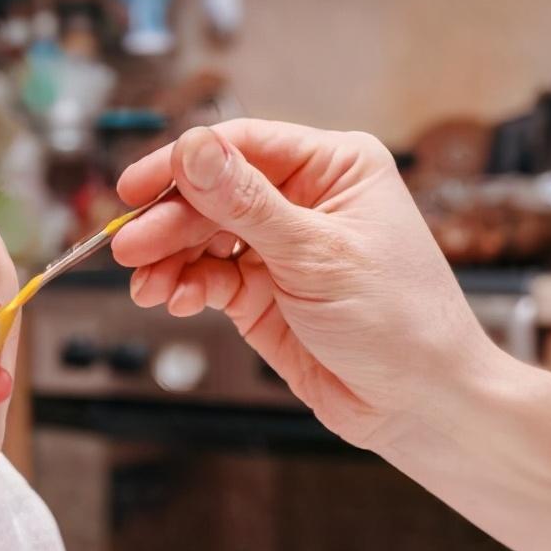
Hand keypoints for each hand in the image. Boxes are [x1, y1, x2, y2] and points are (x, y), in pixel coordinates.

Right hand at [112, 119, 496, 448]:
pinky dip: (185, 288)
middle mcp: (305, 200)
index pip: (241, 146)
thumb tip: (192, 148)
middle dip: (169, 223)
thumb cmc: (401, 322)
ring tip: (148, 287)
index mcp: (333, 167)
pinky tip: (174, 300)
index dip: (183, 163)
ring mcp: (281, 248)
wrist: (421, 404)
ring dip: (169, 260)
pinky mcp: (264, 294)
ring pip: (203, 238)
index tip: (136, 187)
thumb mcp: (316, 255)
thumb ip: (246, 203)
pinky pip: (208, 278)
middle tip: (130, 249)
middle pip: (213, 194)